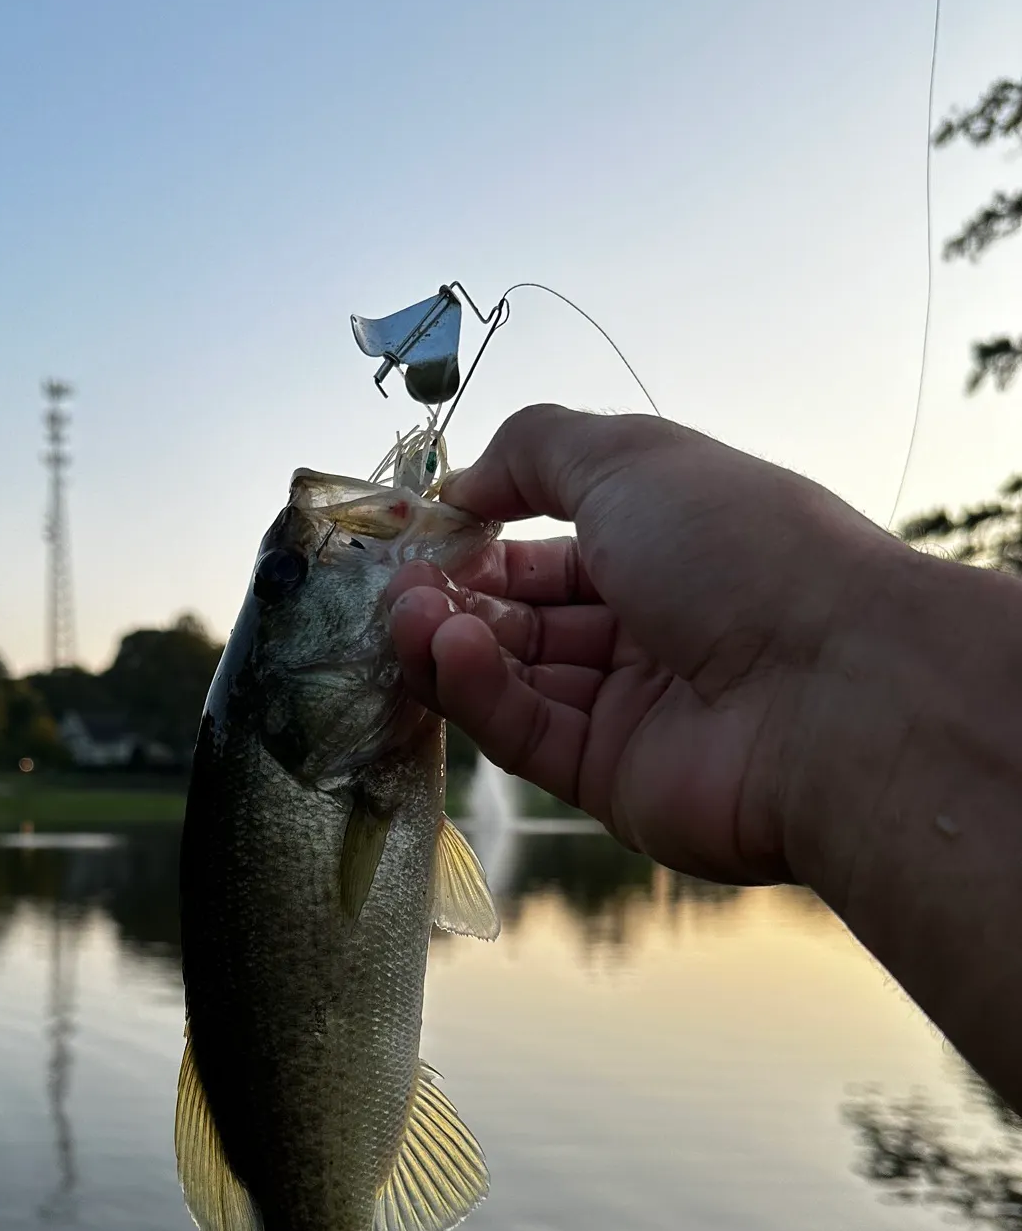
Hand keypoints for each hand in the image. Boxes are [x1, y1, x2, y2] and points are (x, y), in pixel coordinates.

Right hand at [388, 404, 910, 882]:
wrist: (835, 694)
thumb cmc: (742, 551)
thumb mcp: (632, 456)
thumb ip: (534, 450)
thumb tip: (460, 483)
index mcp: (666, 547)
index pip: (550, 548)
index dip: (482, 538)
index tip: (418, 533)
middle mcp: (649, 628)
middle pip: (523, 616)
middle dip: (453, 596)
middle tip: (396, 587)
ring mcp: (629, 708)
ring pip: (513, 677)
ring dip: (451, 642)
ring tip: (408, 619)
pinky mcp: (609, 780)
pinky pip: (526, 733)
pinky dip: (480, 693)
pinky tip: (452, 654)